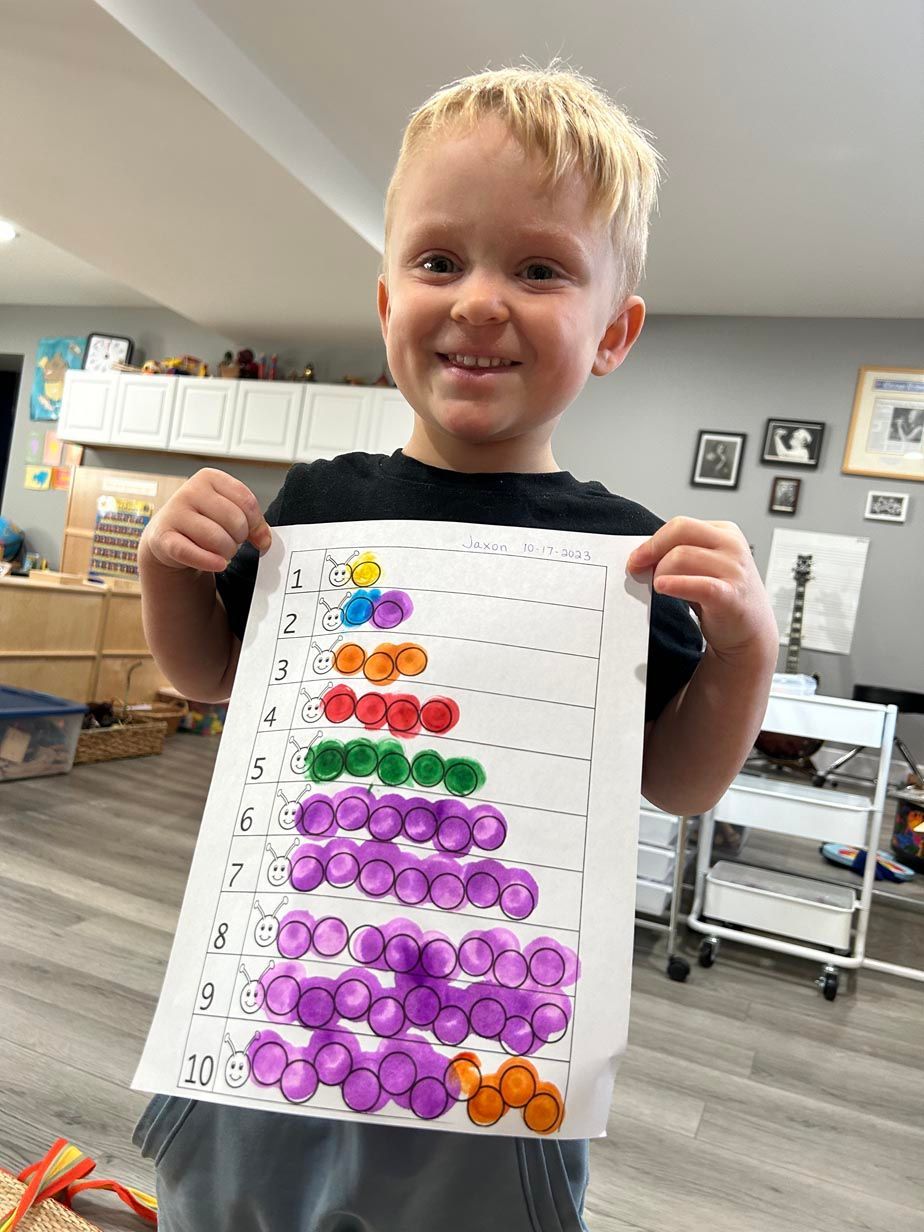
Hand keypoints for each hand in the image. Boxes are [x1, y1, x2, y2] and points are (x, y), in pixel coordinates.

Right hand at [141, 468, 271, 571]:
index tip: (254, 535)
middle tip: (231, 542)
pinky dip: (209, 562)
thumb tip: (264, 540)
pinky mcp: (163, 537)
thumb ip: (253, 522)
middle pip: (235, 521)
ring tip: (220, 551)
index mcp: (209, 477)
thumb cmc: (204, 520)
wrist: (167, 535)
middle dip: (239, 539)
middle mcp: (189, 490)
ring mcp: (174, 513)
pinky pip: (191, 553)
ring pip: (217, 539)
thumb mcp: (229, 512)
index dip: (256, 524)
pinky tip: (218, 565)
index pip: (247, 502)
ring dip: (226, 553)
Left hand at [627, 517, 777, 660]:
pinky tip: (662, 587)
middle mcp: (732, 546)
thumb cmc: (721, 598)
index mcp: (725, 533)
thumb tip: (641, 555)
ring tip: (659, 586)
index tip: (636, 557)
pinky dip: (676, 585)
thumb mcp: (703, 567)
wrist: (750, 632)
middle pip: (680, 530)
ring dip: (661, 572)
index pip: (681, 525)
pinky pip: (699, 585)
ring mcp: (734, 570)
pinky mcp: (731, 596)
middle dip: (652, 549)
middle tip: (636, 567)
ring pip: (681, 556)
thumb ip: (679, 555)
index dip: (653, 541)